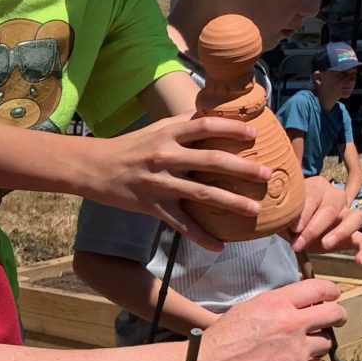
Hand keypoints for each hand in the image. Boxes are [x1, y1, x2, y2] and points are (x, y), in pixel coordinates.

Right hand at [94, 115, 265, 249]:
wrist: (95, 168)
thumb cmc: (130, 147)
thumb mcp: (156, 129)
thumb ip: (185, 124)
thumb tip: (216, 114)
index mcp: (168, 134)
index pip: (205, 126)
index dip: (231, 128)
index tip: (254, 134)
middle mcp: (166, 156)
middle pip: (211, 160)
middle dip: (242, 168)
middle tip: (266, 175)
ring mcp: (160, 183)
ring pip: (202, 194)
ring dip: (231, 202)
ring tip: (254, 209)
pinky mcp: (153, 206)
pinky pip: (181, 224)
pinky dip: (201, 237)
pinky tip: (219, 246)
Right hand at [190, 278, 343, 360]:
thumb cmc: (221, 340)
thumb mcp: (247, 309)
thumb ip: (275, 305)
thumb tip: (296, 304)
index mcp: (277, 303)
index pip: (319, 289)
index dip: (331, 292)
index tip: (332, 297)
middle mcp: (292, 323)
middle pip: (334, 314)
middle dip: (337, 316)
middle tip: (334, 320)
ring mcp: (297, 350)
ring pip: (327, 343)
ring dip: (318, 344)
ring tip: (301, 348)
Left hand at [290, 176, 361, 261]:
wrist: (294, 230)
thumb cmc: (289, 218)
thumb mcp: (283, 215)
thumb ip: (284, 215)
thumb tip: (284, 221)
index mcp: (318, 187)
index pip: (314, 196)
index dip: (304, 213)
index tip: (294, 229)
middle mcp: (336, 197)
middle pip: (332, 208)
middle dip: (314, 228)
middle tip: (298, 244)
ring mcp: (348, 215)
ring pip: (355, 218)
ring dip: (340, 232)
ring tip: (325, 245)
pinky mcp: (354, 235)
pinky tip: (359, 261)